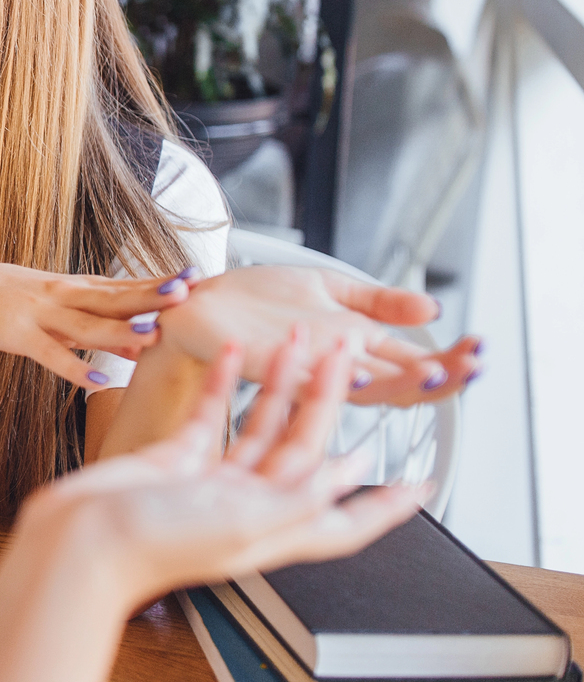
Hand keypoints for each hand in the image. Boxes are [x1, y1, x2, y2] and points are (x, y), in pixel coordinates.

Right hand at [0, 263, 192, 389]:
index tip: (196, 279)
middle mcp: (64, 297)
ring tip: (151, 334)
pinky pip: (50, 355)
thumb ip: (100, 322)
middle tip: (186, 294)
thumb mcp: (60, 305)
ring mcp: (41, 315)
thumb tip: (144, 339)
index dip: (159, 283)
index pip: (125, 284)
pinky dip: (72, 368)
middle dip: (149, 297)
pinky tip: (96, 380)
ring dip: (118, 330)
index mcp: (76, 288)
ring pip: (86, 325)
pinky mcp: (19, 336)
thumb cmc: (15, 300)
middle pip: (113, 298)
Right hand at [27, 334, 426, 606]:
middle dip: (332, 402)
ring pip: (263, 423)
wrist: (84, 540)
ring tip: (298, 339)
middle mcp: (253, 504)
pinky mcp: (178, 456)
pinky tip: (236, 353)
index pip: (350, 519)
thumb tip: (351, 478)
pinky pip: (212, 412)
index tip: (425, 483)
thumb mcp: (241, 525)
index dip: (389, 504)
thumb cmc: (157, 543)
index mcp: (276, 529)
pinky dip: (228, 382)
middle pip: (307, 448)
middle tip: (349, 355)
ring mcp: (215, 479)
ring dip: (283, 382)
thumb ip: (299, 498)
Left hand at [159, 266, 479, 405]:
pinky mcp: (273, 372)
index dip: (452, 360)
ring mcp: (308, 373)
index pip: (416, 363)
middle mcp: (337, 367)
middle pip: (401, 385)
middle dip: (442, 378)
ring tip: (431, 374)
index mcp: (355, 347)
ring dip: (399, 385)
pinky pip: (310, 384)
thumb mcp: (331, 288)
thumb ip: (380, 302)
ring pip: (364, 392)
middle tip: (471, 366)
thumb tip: (432, 308)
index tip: (480, 347)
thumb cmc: (258, 299)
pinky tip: (362, 374)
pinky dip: (337, 380)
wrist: (201, 300)